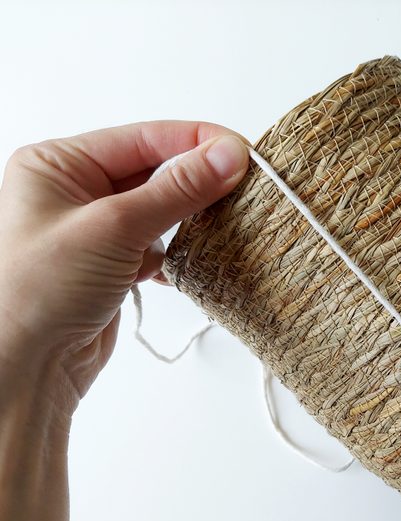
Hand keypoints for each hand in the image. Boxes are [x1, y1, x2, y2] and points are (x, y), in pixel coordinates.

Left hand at [0, 121, 248, 413]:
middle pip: (155, 171)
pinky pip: (158, 244)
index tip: (243, 153)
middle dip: (198, 181)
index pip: (143, 138)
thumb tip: (228, 155)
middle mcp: (74, 192)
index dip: (196, 143)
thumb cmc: (35, 294)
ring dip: (189, 219)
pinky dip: (176, 252)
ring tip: (221, 225)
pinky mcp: (112, 265)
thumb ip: (177, 189)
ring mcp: (94, 230)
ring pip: (161, 209)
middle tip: (245, 188)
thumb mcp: (112, 228)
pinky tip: (185, 262)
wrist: (23, 371)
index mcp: (58, 164)